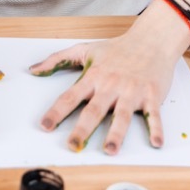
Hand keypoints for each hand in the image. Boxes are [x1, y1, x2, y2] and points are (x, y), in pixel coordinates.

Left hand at [30, 25, 182, 154]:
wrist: (151, 39)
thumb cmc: (117, 48)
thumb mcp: (84, 49)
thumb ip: (57, 59)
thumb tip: (33, 70)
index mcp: (94, 77)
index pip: (70, 97)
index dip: (56, 112)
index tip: (45, 126)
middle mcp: (111, 86)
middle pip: (94, 110)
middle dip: (82, 129)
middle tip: (73, 145)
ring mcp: (132, 91)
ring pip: (122, 115)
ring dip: (116, 134)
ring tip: (110, 150)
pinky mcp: (151, 95)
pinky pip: (153, 114)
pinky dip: (156, 128)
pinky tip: (156, 143)